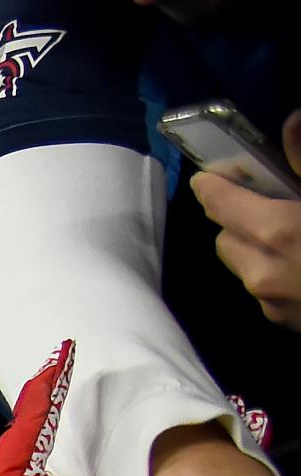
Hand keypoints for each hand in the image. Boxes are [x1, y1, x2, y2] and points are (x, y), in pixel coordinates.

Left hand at [194, 122, 300, 330]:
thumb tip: (292, 123)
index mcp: (278, 232)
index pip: (220, 204)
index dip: (213, 185)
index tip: (212, 175)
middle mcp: (263, 272)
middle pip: (224, 237)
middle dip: (237, 218)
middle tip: (266, 201)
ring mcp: (272, 303)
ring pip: (241, 266)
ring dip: (253, 246)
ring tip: (289, 233)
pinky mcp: (284, 322)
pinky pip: (262, 288)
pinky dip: (272, 270)